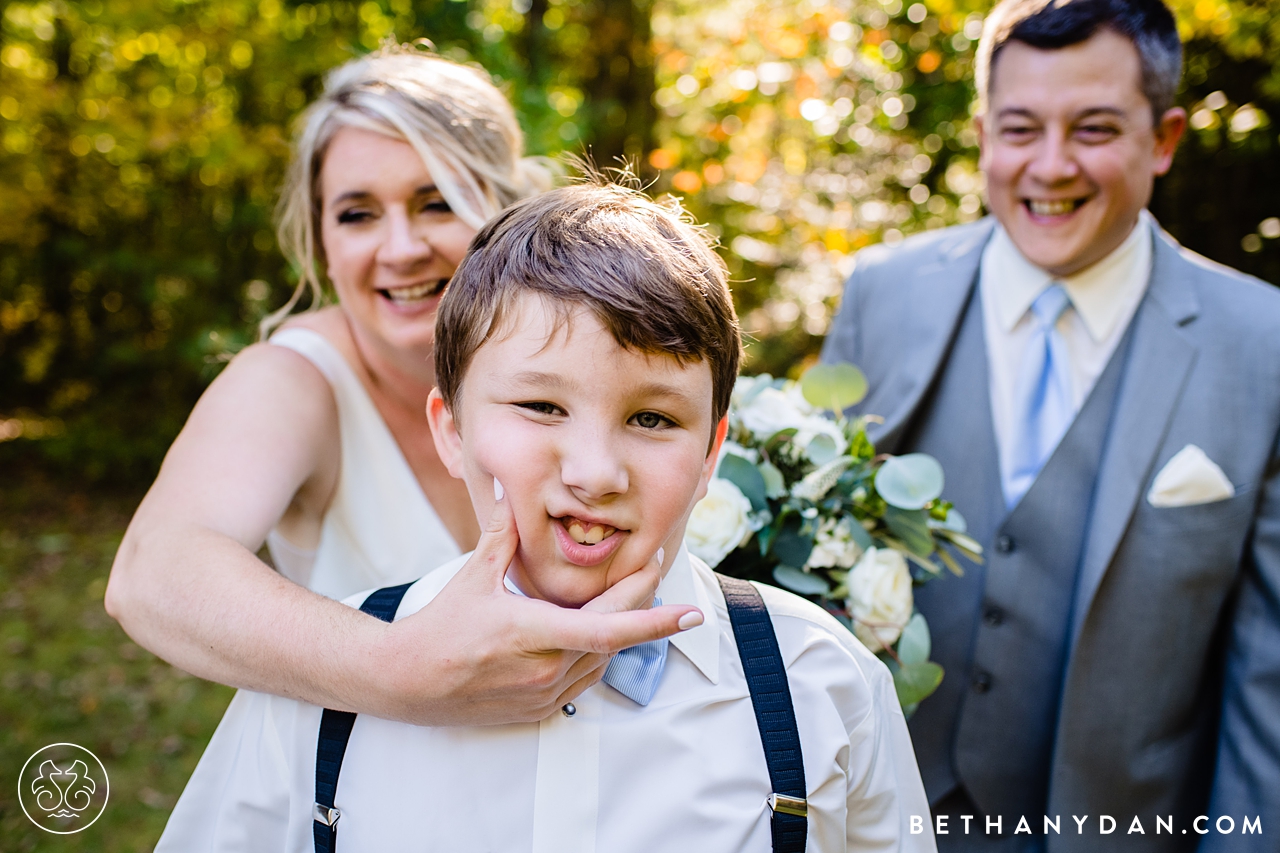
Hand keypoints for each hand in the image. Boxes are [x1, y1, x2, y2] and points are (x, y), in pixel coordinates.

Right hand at [374, 481, 702, 725]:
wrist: (406, 682)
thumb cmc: (439, 628)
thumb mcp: (473, 576)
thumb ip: (502, 534)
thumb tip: (509, 490)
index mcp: (532, 633)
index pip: (610, 630)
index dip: (655, 622)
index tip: (691, 613)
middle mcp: (545, 669)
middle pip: (613, 638)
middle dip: (642, 604)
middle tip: (653, 568)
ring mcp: (543, 694)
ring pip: (602, 660)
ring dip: (619, 629)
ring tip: (626, 593)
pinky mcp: (538, 710)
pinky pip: (584, 680)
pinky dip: (596, 654)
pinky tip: (595, 630)